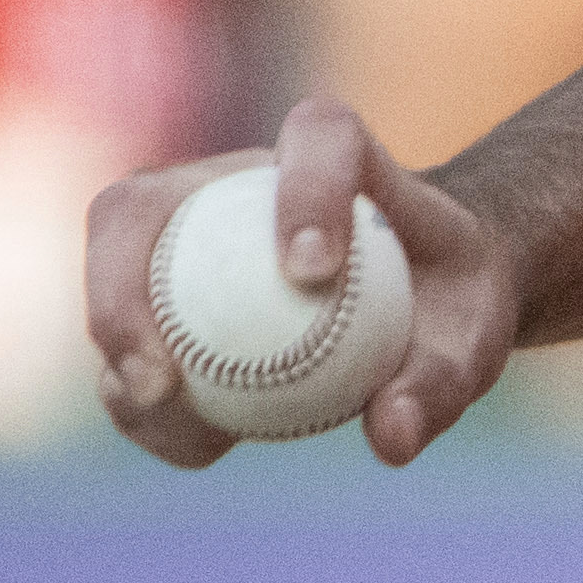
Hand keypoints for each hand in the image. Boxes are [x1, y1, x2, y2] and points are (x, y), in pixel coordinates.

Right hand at [84, 98, 526, 469]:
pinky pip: (127, 333)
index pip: (320, 139)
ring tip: (160, 413)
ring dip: (116, 345)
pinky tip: (189, 443)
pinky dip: (141, 392)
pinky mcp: (161, 280)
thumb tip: (390, 437)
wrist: (424, 296)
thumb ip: (439, 384)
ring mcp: (183, 223)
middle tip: (160, 380)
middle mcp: (236, 175)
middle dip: (125, 287)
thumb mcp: (470, 344)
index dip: (307, 192)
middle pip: (142, 202)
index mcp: (335, 148)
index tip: (314, 272)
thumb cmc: (450, 302)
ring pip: (112, 267)